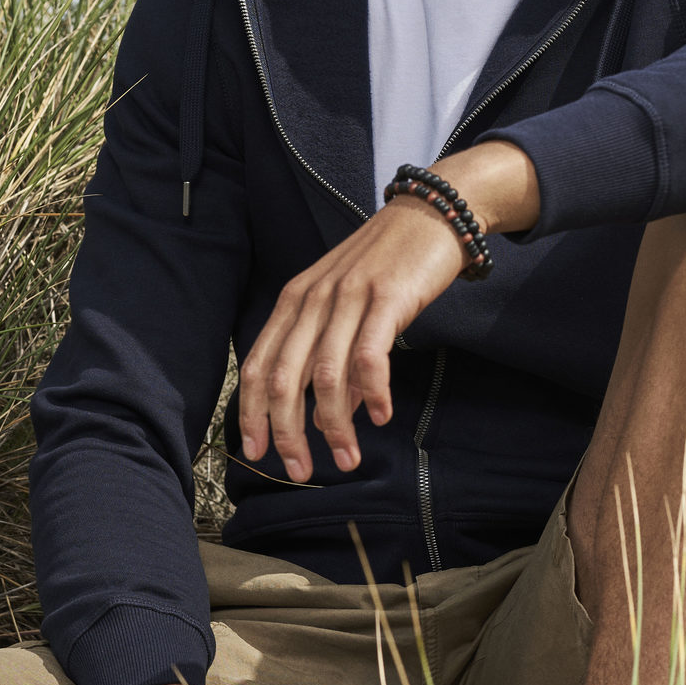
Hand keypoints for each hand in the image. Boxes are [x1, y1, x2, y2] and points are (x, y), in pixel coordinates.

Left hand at [239, 141, 539, 480]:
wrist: (434, 213)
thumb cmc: (391, 264)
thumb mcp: (352, 308)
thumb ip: (339, 360)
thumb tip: (339, 414)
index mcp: (295, 301)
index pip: (258, 366)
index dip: (251, 414)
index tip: (256, 453)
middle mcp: (313, 298)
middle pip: (283, 379)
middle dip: (287, 433)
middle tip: (300, 471)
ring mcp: (348, 297)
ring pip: (325, 375)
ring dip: (334, 426)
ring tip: (348, 458)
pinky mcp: (386, 298)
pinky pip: (370, 356)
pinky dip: (373, 393)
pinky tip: (381, 417)